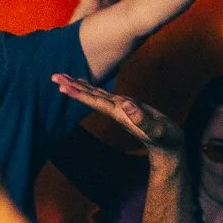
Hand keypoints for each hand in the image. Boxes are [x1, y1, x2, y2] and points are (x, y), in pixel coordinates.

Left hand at [53, 75, 182, 153]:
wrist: (168, 146)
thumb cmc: (164, 138)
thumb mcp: (156, 129)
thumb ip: (142, 118)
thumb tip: (126, 104)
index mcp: (120, 114)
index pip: (95, 101)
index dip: (79, 94)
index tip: (62, 86)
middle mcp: (116, 111)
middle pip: (89, 97)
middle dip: (72, 87)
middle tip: (54, 76)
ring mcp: (120, 109)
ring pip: (95, 95)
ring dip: (79, 86)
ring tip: (64, 77)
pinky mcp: (126, 106)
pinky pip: (104, 95)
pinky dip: (93, 88)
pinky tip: (87, 84)